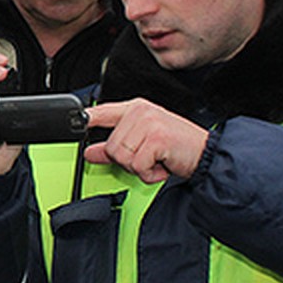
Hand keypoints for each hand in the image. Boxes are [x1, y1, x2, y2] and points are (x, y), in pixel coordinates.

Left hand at [83, 98, 208, 184]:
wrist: (207, 154)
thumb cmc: (177, 147)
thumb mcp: (144, 144)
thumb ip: (116, 146)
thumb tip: (91, 152)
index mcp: (136, 109)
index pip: (102, 111)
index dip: (85, 118)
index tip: (74, 120)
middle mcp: (140, 112)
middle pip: (111, 146)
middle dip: (128, 161)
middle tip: (149, 158)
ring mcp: (148, 123)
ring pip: (121, 156)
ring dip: (139, 167)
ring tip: (156, 160)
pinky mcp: (156, 138)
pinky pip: (137, 165)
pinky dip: (150, 173)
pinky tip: (163, 164)